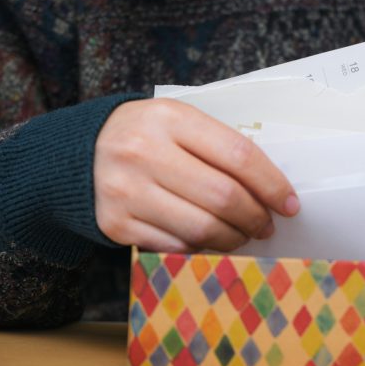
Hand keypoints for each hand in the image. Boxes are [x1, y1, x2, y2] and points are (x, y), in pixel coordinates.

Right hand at [94, 98, 298, 252]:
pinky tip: (207, 239)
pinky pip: (175, 246)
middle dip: (255, 217)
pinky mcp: (115, 224)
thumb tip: (271, 188)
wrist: (74, 155)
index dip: (272, 184)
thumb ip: (218, 145)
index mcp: (170, 118)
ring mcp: (126, 191)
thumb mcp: (177, 121)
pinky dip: (199, 248)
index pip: (238, 155)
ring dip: (233, 238)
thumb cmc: (145, 136)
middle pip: (223, 197)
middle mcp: (144, 152)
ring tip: (241, 235)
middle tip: (266, 225)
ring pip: (202, 229)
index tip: (289, 203)